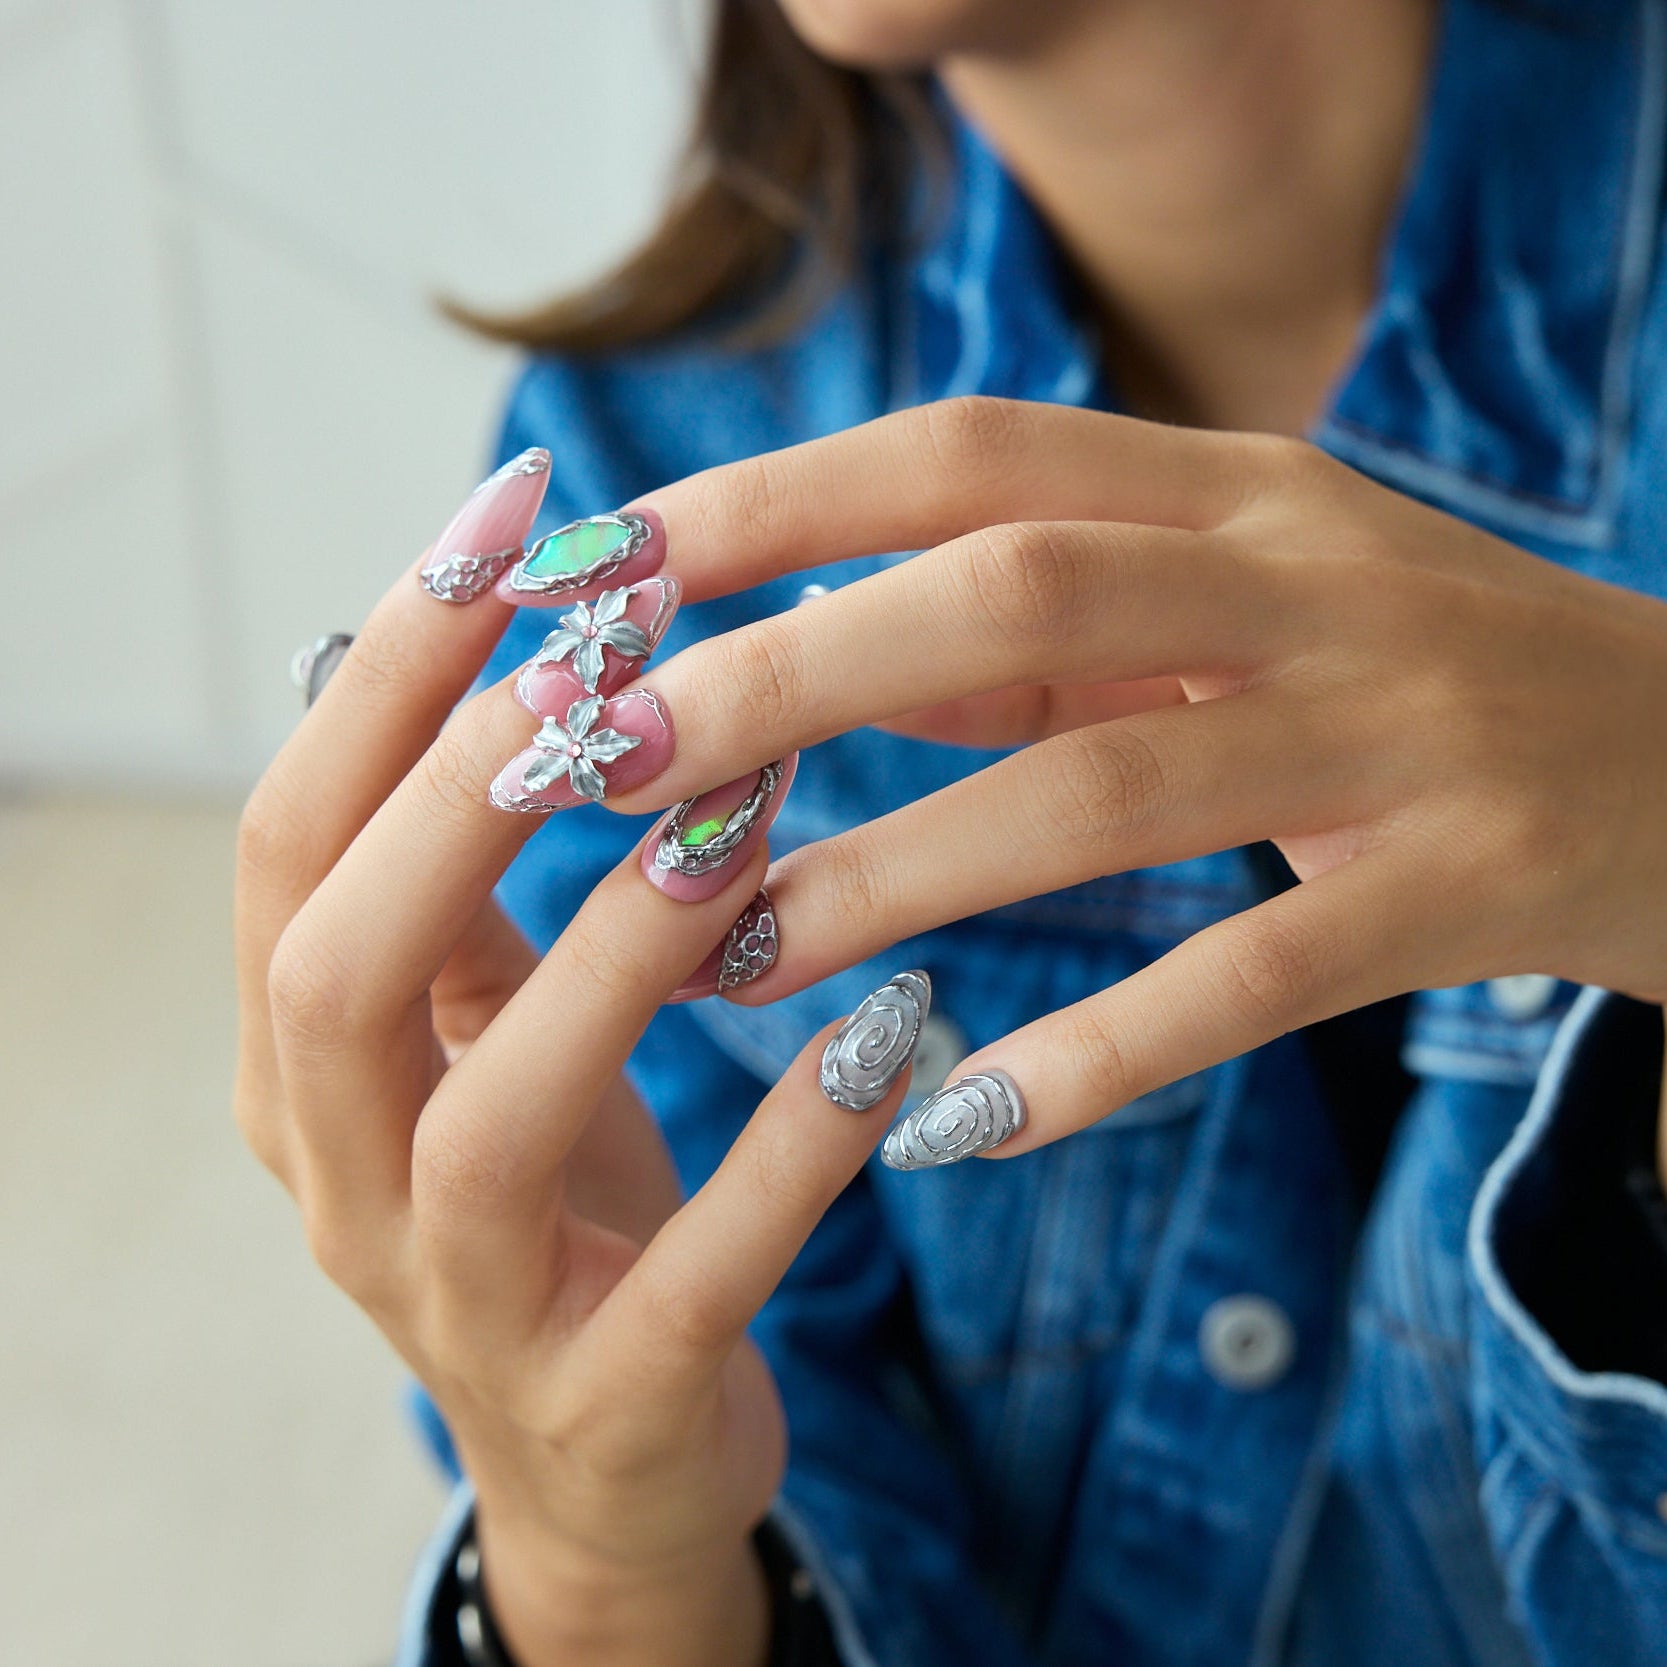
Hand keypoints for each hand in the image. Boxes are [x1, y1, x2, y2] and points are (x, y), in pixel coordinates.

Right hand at [234, 488, 910, 1663]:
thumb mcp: (479, 1034)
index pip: (289, 841)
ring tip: (740, 817)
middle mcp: (342, 1184)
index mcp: (302, 1065)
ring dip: (616, 952)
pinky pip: (694, 1275)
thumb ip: (467, 879)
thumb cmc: (551, 1195)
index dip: (385, 676)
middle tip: (612, 654)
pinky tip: (891, 1030)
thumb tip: (480, 659)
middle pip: (338, 971)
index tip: (516, 516)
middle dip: (466, 798)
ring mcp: (461, 1309)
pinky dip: (790, 1148)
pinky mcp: (605, 1401)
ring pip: (493, 1123)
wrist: (599, 1459)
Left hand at [586, 396, 1666, 1159]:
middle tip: (608, 759)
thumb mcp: (1238, 599)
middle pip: (1009, 592)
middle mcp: (1305, 578)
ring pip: (1109, 789)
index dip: (773, 500)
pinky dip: (1099, 1052)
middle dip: (790, 674)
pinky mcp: (1463, 886)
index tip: (603, 571)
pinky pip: (1255, 974)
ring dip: (900, 873)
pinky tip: (955, 1118)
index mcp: (1233, 489)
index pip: (964, 454)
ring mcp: (1394, 730)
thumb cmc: (1418, 677)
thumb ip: (1046, 626)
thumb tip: (820, 644)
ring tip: (731, 955)